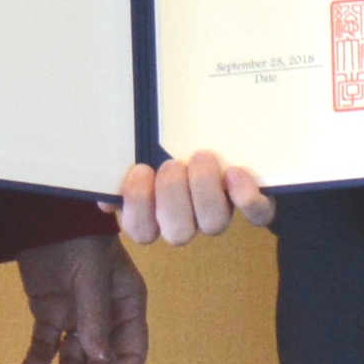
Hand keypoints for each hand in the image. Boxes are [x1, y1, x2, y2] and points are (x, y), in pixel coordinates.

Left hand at [16, 235, 148, 363]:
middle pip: (100, 361)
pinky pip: (46, 342)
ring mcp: (76, 315)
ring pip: (73, 357)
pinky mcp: (49, 311)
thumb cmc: (78, 238)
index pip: (130, 350)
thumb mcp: (92, 274)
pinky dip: (38, 359)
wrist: (42, 214)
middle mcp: (105, 315)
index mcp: (127, 303)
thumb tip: (99, 358)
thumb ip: (95, 316)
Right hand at [112, 151, 274, 244]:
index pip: (141, 230)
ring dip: (204, 190)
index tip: (140, 171)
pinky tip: (236, 173)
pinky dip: (247, 198)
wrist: (218, 130)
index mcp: (154, 212)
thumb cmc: (167, 142)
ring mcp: (219, 212)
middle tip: (172, 164)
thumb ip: (117, 171)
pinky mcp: (253, 202)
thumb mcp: (139, 150)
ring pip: (212, 224)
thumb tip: (106, 198)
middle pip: (177, 233)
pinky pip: (257, 214)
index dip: (139, 206)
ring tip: (201, 157)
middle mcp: (187, 220)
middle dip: (172, 197)